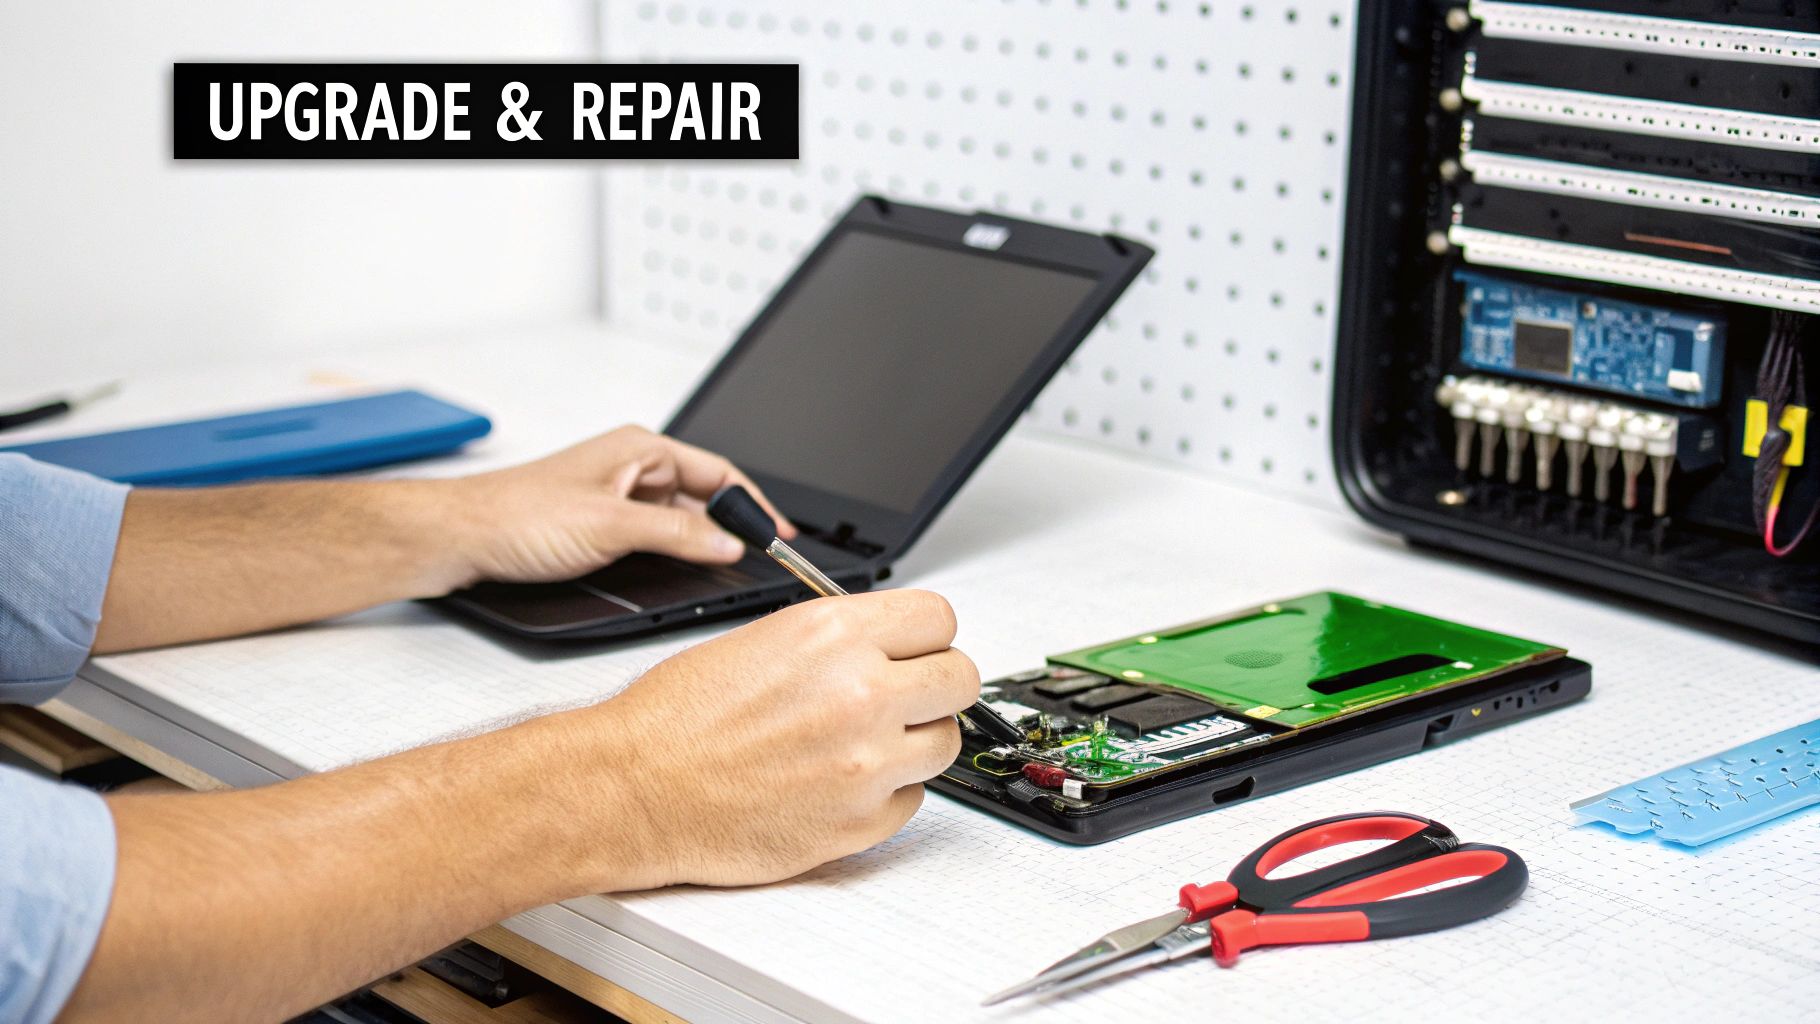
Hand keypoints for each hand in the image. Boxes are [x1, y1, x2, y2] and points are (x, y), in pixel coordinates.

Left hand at [442, 425, 794, 585]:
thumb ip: (677, 534)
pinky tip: (678, 570)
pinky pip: (654, 534)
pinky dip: (673, 551)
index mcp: (641, 449)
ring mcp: (616, 495)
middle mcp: (632, 466)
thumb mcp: (611, 526)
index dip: (754, 504)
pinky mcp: (601, 522)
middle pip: (704, 495)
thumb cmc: (517, 516)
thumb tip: (728, 542)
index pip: (719, 472)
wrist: (459, 538)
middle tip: (759, 557)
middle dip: (731, 524)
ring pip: (679, 518)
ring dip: (699, 541)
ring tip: (721, 566)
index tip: (780, 533)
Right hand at [568, 589, 977, 889]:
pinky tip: (840, 784)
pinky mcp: (858, 823)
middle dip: (936, 686)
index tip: (916, 650)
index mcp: (835, 635)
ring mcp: (865, 763)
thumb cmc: (677, 717)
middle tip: (906, 697)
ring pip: (945, 743)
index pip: (940, 619)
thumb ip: (840, 638)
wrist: (633, 788)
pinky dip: (885, 795)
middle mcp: (860, 693)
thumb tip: (891, 646)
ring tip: (864, 744)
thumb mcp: (764, 638)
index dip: (928, 635)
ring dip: (915, 742)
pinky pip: (911, 801)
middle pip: (962, 679)